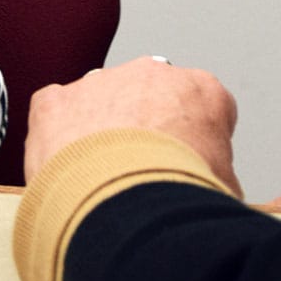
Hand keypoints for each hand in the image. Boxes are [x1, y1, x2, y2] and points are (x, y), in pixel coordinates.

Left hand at [24, 56, 241, 195]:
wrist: (131, 208)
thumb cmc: (184, 201)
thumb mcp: (226, 189)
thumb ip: (215, 175)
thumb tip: (207, 198)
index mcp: (202, 91)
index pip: (199, 109)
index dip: (189, 145)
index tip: (180, 171)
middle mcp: (152, 73)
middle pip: (146, 101)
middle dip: (141, 133)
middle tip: (136, 178)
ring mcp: (100, 82)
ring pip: (98, 104)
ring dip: (97, 134)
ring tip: (98, 184)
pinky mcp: (56, 100)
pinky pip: (54, 112)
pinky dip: (56, 140)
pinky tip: (66, 172)